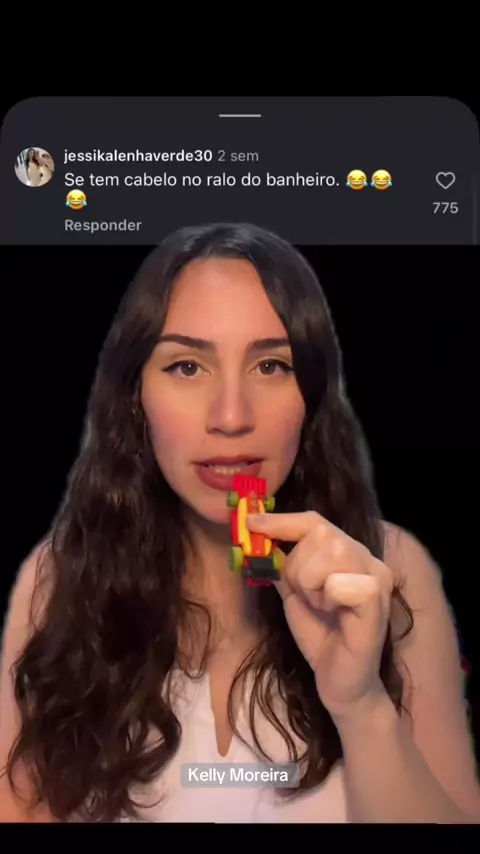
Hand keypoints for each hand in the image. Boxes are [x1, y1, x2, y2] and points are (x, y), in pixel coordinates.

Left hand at [247, 511, 393, 719]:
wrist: (340, 682)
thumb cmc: (320, 636)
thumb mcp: (293, 593)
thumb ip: (281, 564)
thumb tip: (256, 535)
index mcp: (350, 553)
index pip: (315, 521)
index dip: (282, 520)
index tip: (252, 522)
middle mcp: (369, 558)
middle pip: (321, 533)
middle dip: (299, 566)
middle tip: (307, 597)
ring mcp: (378, 578)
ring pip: (333, 552)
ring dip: (313, 582)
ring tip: (322, 606)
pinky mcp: (377, 601)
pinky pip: (342, 581)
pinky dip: (328, 597)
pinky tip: (335, 615)